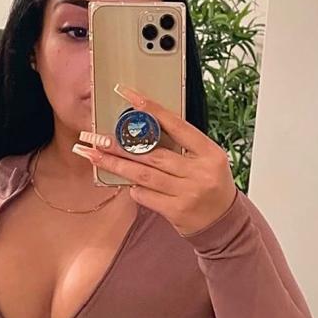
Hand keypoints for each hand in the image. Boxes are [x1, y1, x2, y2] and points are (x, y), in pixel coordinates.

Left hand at [73, 83, 236, 237]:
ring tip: (93, 155)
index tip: (129, 96)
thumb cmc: (211, 185)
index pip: (176, 125)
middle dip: (121, 145)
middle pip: (153, 154)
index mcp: (209, 152)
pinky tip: (125, 183)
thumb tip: (142, 130)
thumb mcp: (206, 160)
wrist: (224, 222)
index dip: (152, 110)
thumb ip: (182, 146)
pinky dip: (133, 188)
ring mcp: (188, 192)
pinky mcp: (176, 211)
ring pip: (144, 175)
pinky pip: (146, 196)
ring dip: (116, 164)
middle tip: (96, 137)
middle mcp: (199, 172)